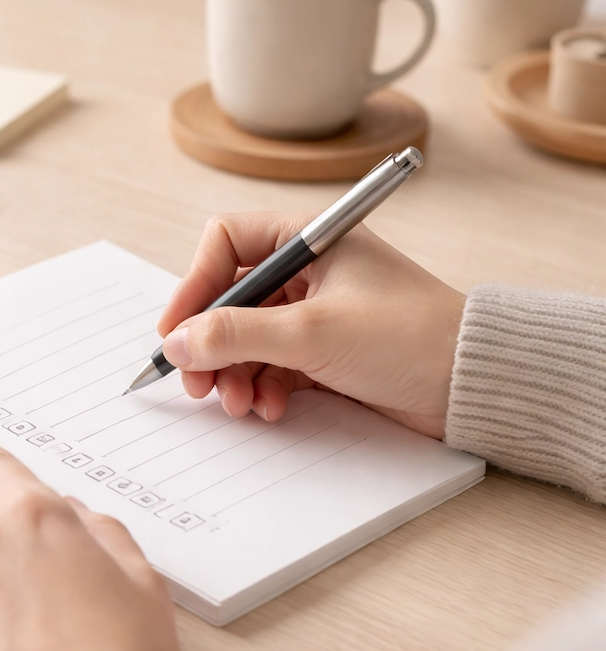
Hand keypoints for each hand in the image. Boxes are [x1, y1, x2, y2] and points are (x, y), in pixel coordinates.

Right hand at [157, 214, 464, 439]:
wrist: (474, 383)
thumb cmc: (409, 337)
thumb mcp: (312, 333)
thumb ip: (237, 335)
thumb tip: (177, 343)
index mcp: (310, 240)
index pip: (226, 245)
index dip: (194, 286)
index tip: (175, 332)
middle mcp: (310, 271)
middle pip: (231, 299)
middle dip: (211, 345)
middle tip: (198, 385)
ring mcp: (318, 313)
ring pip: (248, 339)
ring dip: (235, 375)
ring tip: (240, 405)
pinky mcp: (327, 353)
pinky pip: (273, 367)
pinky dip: (264, 389)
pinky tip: (271, 410)